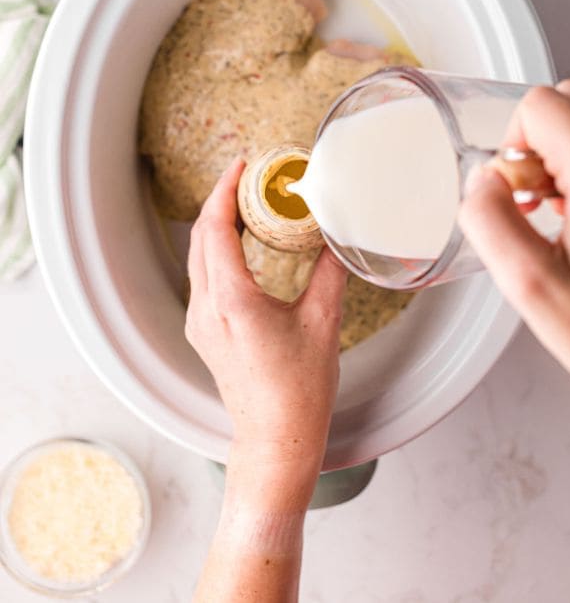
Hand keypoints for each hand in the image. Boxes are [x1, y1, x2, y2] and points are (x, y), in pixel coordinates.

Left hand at [185, 159, 346, 490]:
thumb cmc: (299, 389)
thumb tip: (337, 237)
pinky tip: (243, 247)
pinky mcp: (206, 334)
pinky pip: (204, 279)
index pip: (215, 230)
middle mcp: (207, 310)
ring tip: (246, 204)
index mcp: (233, 301)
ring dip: (217, 226)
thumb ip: (329, 272)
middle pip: (200, 239)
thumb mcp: (323, 321)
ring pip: (198, 259)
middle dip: (220, 202)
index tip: (241, 166)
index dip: (225, 192)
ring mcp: (201, 323)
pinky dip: (218, 252)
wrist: (277, 437)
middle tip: (248, 177)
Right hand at [458, 80, 569, 387]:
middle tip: (537, 200)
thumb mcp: (532, 287)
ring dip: (564, 154)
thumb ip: (492, 224)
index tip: (519, 191)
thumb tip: (483, 182)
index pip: (541, 104)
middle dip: (537, 143)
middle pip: (567, 100)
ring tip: (563, 211)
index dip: (513, 143)